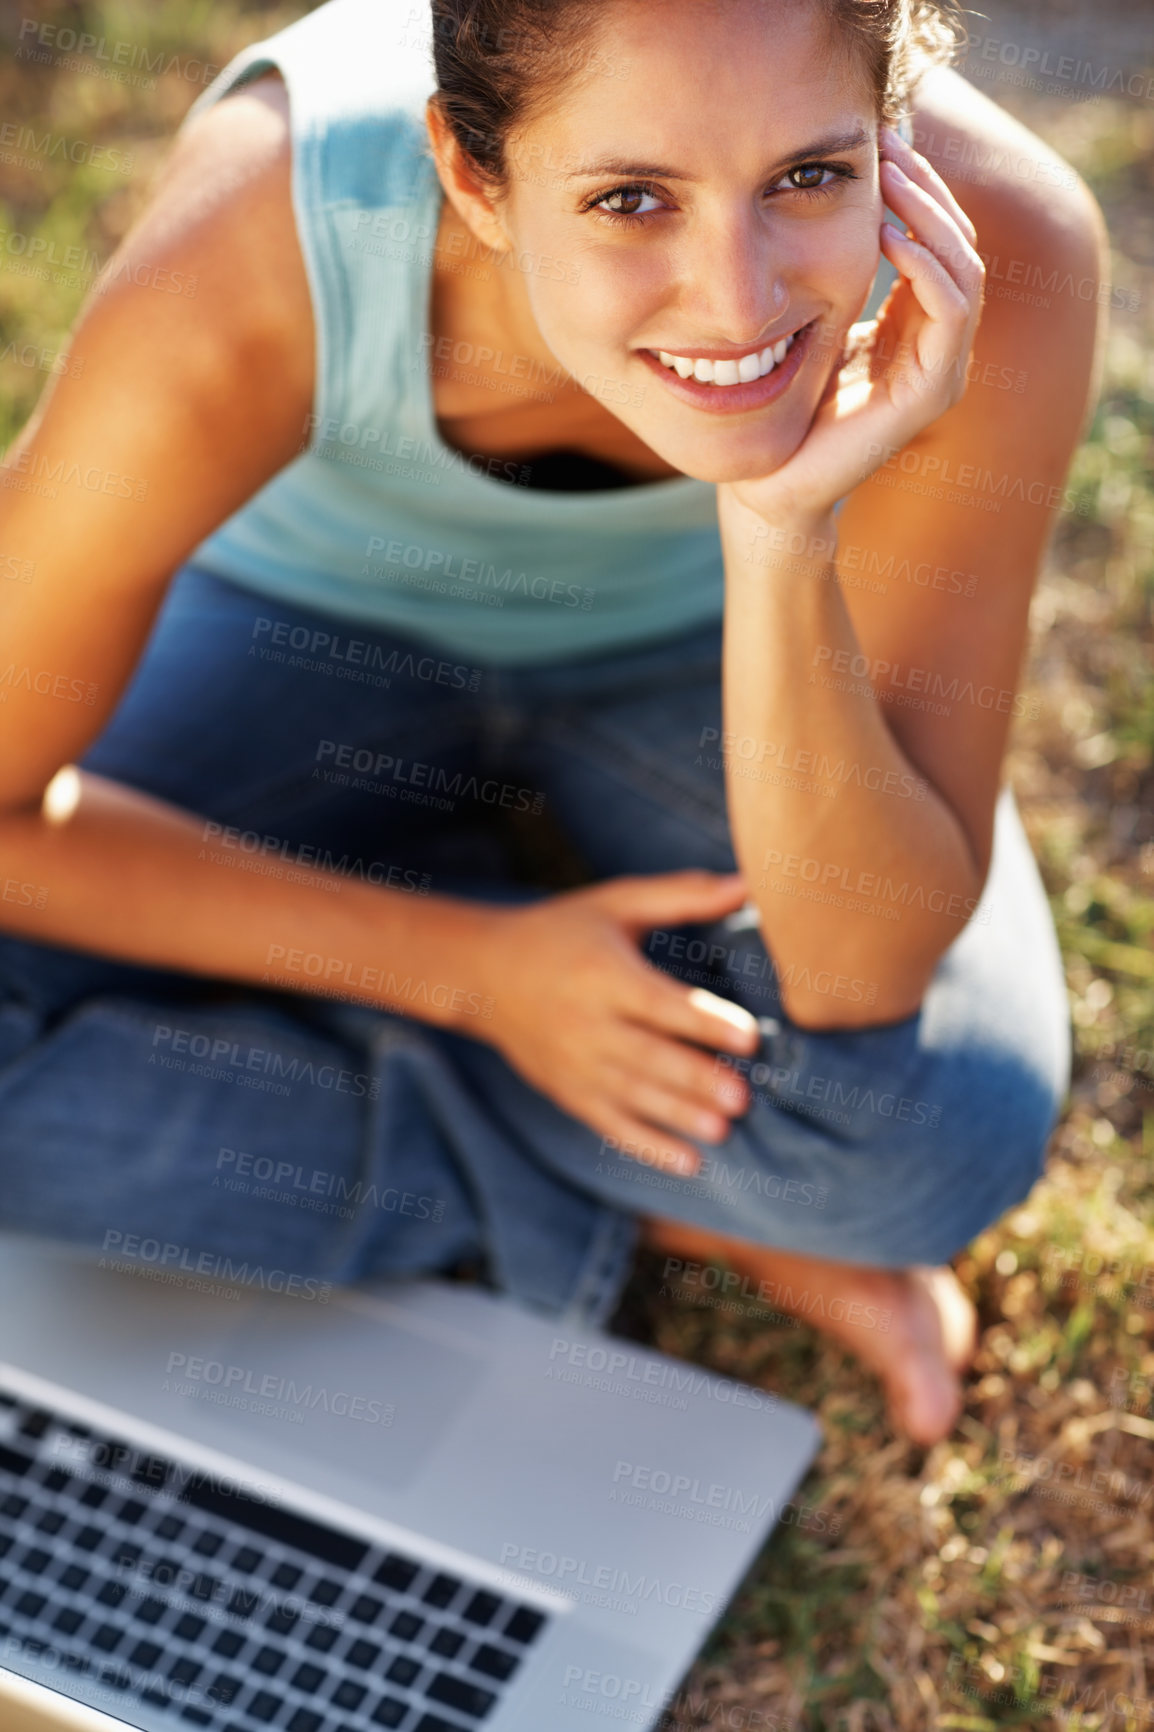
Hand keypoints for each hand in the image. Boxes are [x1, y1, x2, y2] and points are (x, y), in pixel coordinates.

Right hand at [475, 871, 762, 1174]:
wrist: (483, 975)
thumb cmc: (562, 932)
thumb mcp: (615, 904)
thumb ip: (680, 896)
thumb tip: (747, 885)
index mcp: (603, 974)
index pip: (659, 1003)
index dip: (704, 1022)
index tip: (749, 1037)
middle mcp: (587, 1024)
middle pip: (648, 1058)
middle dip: (695, 1080)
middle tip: (743, 1097)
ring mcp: (576, 1065)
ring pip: (633, 1097)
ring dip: (678, 1116)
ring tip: (723, 1129)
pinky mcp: (568, 1093)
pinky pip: (610, 1125)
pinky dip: (647, 1146)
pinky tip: (688, 1163)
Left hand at [721, 126, 985, 529]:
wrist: (772, 486)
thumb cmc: (783, 410)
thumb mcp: (808, 326)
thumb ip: (830, 278)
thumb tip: (814, 206)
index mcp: (913, 328)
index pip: (938, 241)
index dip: (917, 188)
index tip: (880, 143)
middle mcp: (936, 347)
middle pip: (958, 244)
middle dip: (927, 188)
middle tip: (890, 141)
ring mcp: (939, 371)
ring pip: (964, 270)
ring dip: (931, 216)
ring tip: (893, 177)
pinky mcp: (929, 394)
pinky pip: (949, 313)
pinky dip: (927, 267)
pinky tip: (890, 234)